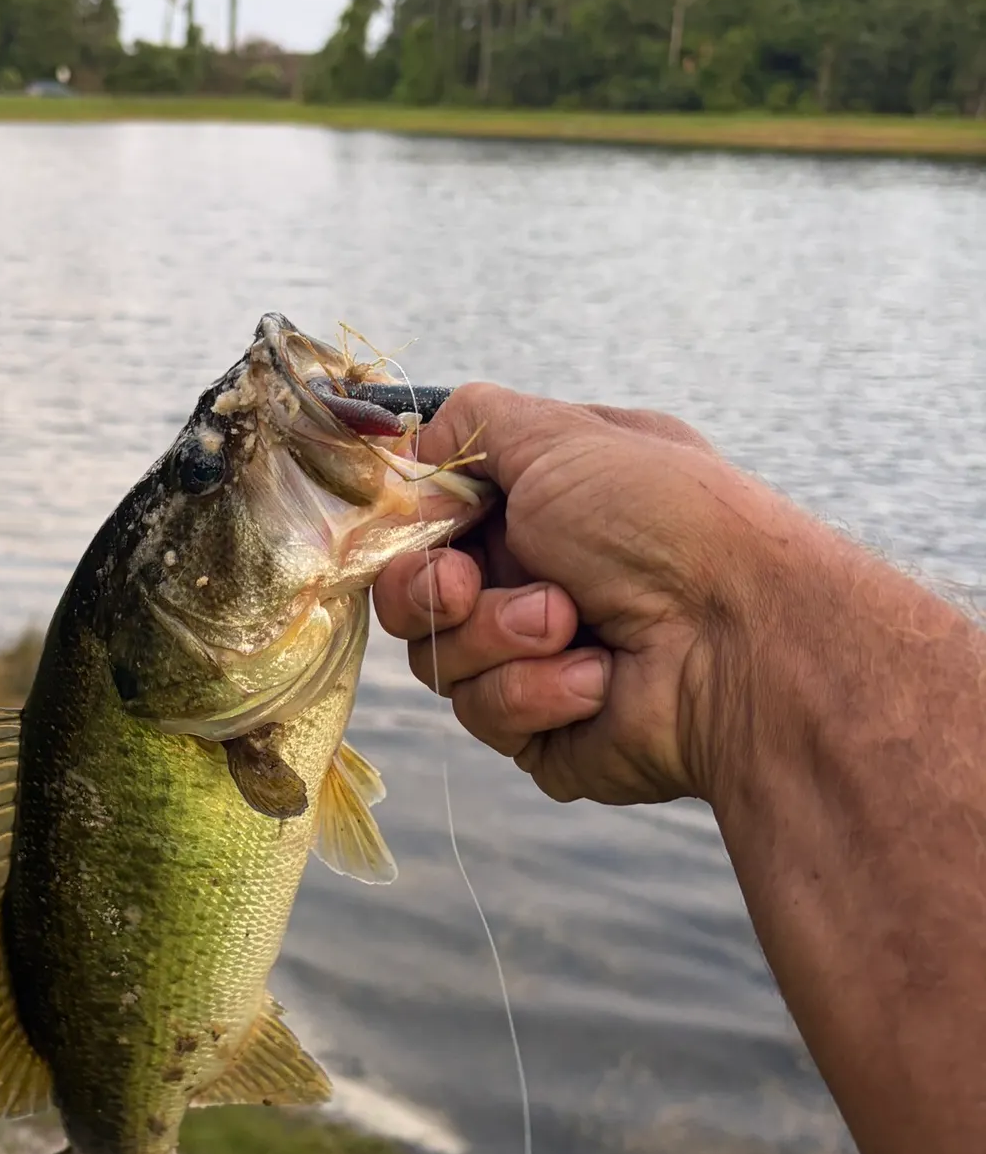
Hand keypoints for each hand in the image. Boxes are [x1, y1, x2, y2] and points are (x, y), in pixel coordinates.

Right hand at [375, 383, 791, 805]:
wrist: (743, 639)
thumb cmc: (661, 519)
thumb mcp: (561, 435)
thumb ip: (470, 422)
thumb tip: (412, 447)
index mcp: (538, 508)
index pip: (429, 523)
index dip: (410, 530)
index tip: (425, 525)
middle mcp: (535, 578)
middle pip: (416, 595)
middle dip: (435, 589)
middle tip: (470, 585)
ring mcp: (537, 659)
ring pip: (441, 658)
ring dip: (499, 637)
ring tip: (571, 623)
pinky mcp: (545, 731)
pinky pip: (487, 715)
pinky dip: (536, 692)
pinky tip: (599, 677)